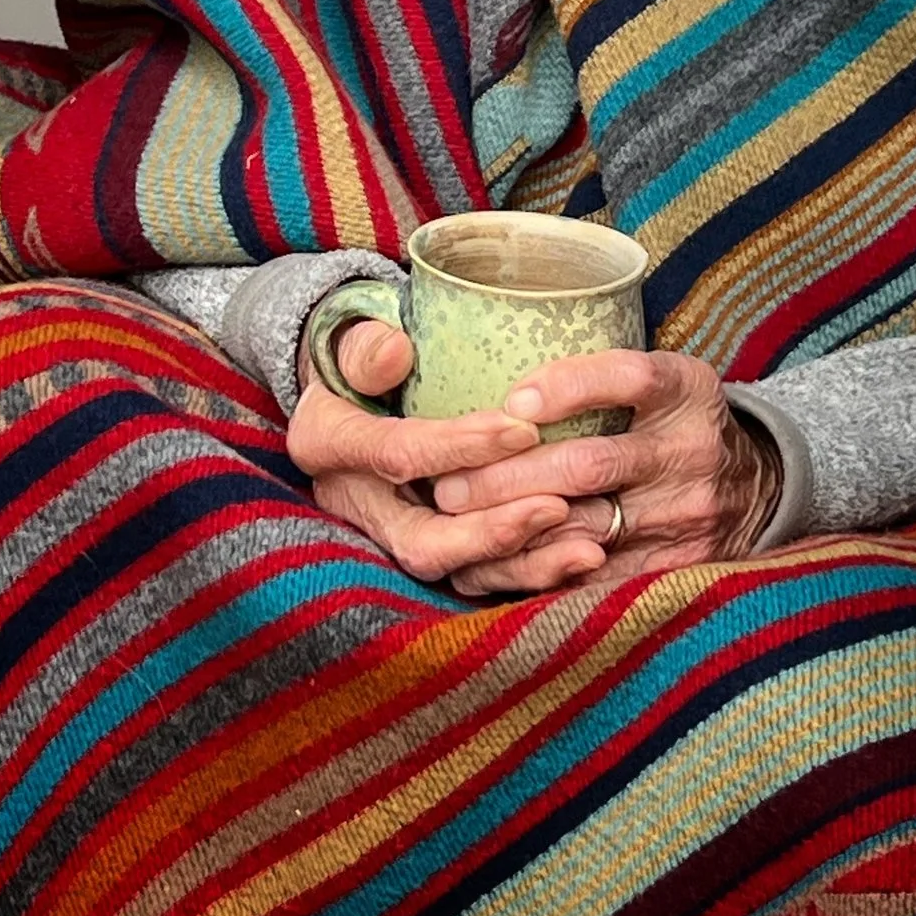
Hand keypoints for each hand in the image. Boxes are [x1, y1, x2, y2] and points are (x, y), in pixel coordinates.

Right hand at [287, 317, 612, 598]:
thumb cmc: (359, 359)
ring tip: (588, 547)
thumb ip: (366, 346)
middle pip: (422, 542)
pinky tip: (584, 555)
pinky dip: (531, 569)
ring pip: (455, 572)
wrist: (348, 397)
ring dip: (523, 562)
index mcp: (327, 445)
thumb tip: (396, 352)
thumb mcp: (350, 339)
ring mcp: (391, 535)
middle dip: (491, 532)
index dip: (460, 446)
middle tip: (557, 505)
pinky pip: (479, 575)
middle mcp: (356, 504)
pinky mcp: (428, 548)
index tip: (524, 429)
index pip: (398, 454)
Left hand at [425, 349, 780, 581]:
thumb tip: (501, 390)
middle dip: (509, 476)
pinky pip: (598, 575)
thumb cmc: (680, 423)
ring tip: (456, 524)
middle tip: (448, 483)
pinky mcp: (677, 565)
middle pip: (590, 464)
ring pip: (585, 527)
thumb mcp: (663, 380)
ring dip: (512, 527)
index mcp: (686, 390)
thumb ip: (600, 376)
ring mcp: (686, 515)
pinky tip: (492, 564)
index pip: (630, 377)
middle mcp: (690, 451)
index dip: (570, 387)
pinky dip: (540, 570)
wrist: (763, 487)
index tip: (512, 400)